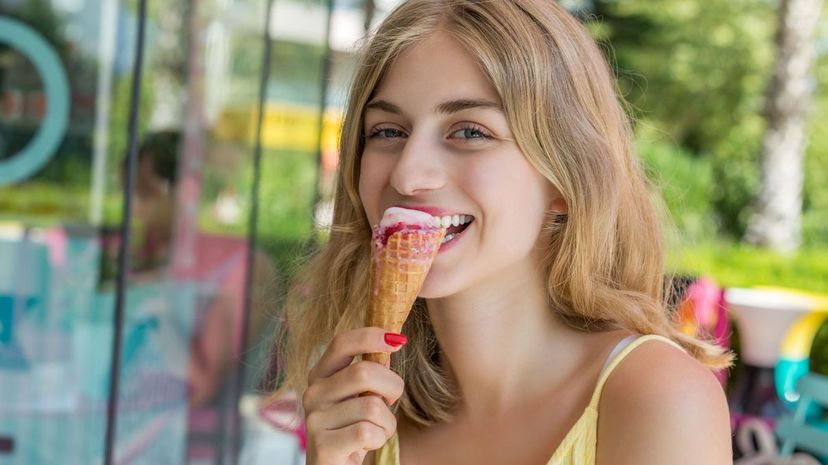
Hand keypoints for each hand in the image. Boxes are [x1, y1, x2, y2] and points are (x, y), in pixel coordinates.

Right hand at [303, 327, 406, 464]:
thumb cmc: (352, 429)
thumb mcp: (359, 396)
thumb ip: (369, 371)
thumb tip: (393, 340)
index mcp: (320, 375)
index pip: (342, 343)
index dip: (371, 336)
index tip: (398, 340)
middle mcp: (312, 393)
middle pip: (364, 372)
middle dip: (391, 386)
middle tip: (389, 401)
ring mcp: (315, 420)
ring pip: (372, 405)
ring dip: (386, 421)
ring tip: (373, 430)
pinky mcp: (323, 446)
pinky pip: (368, 431)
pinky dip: (379, 439)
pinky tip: (365, 445)